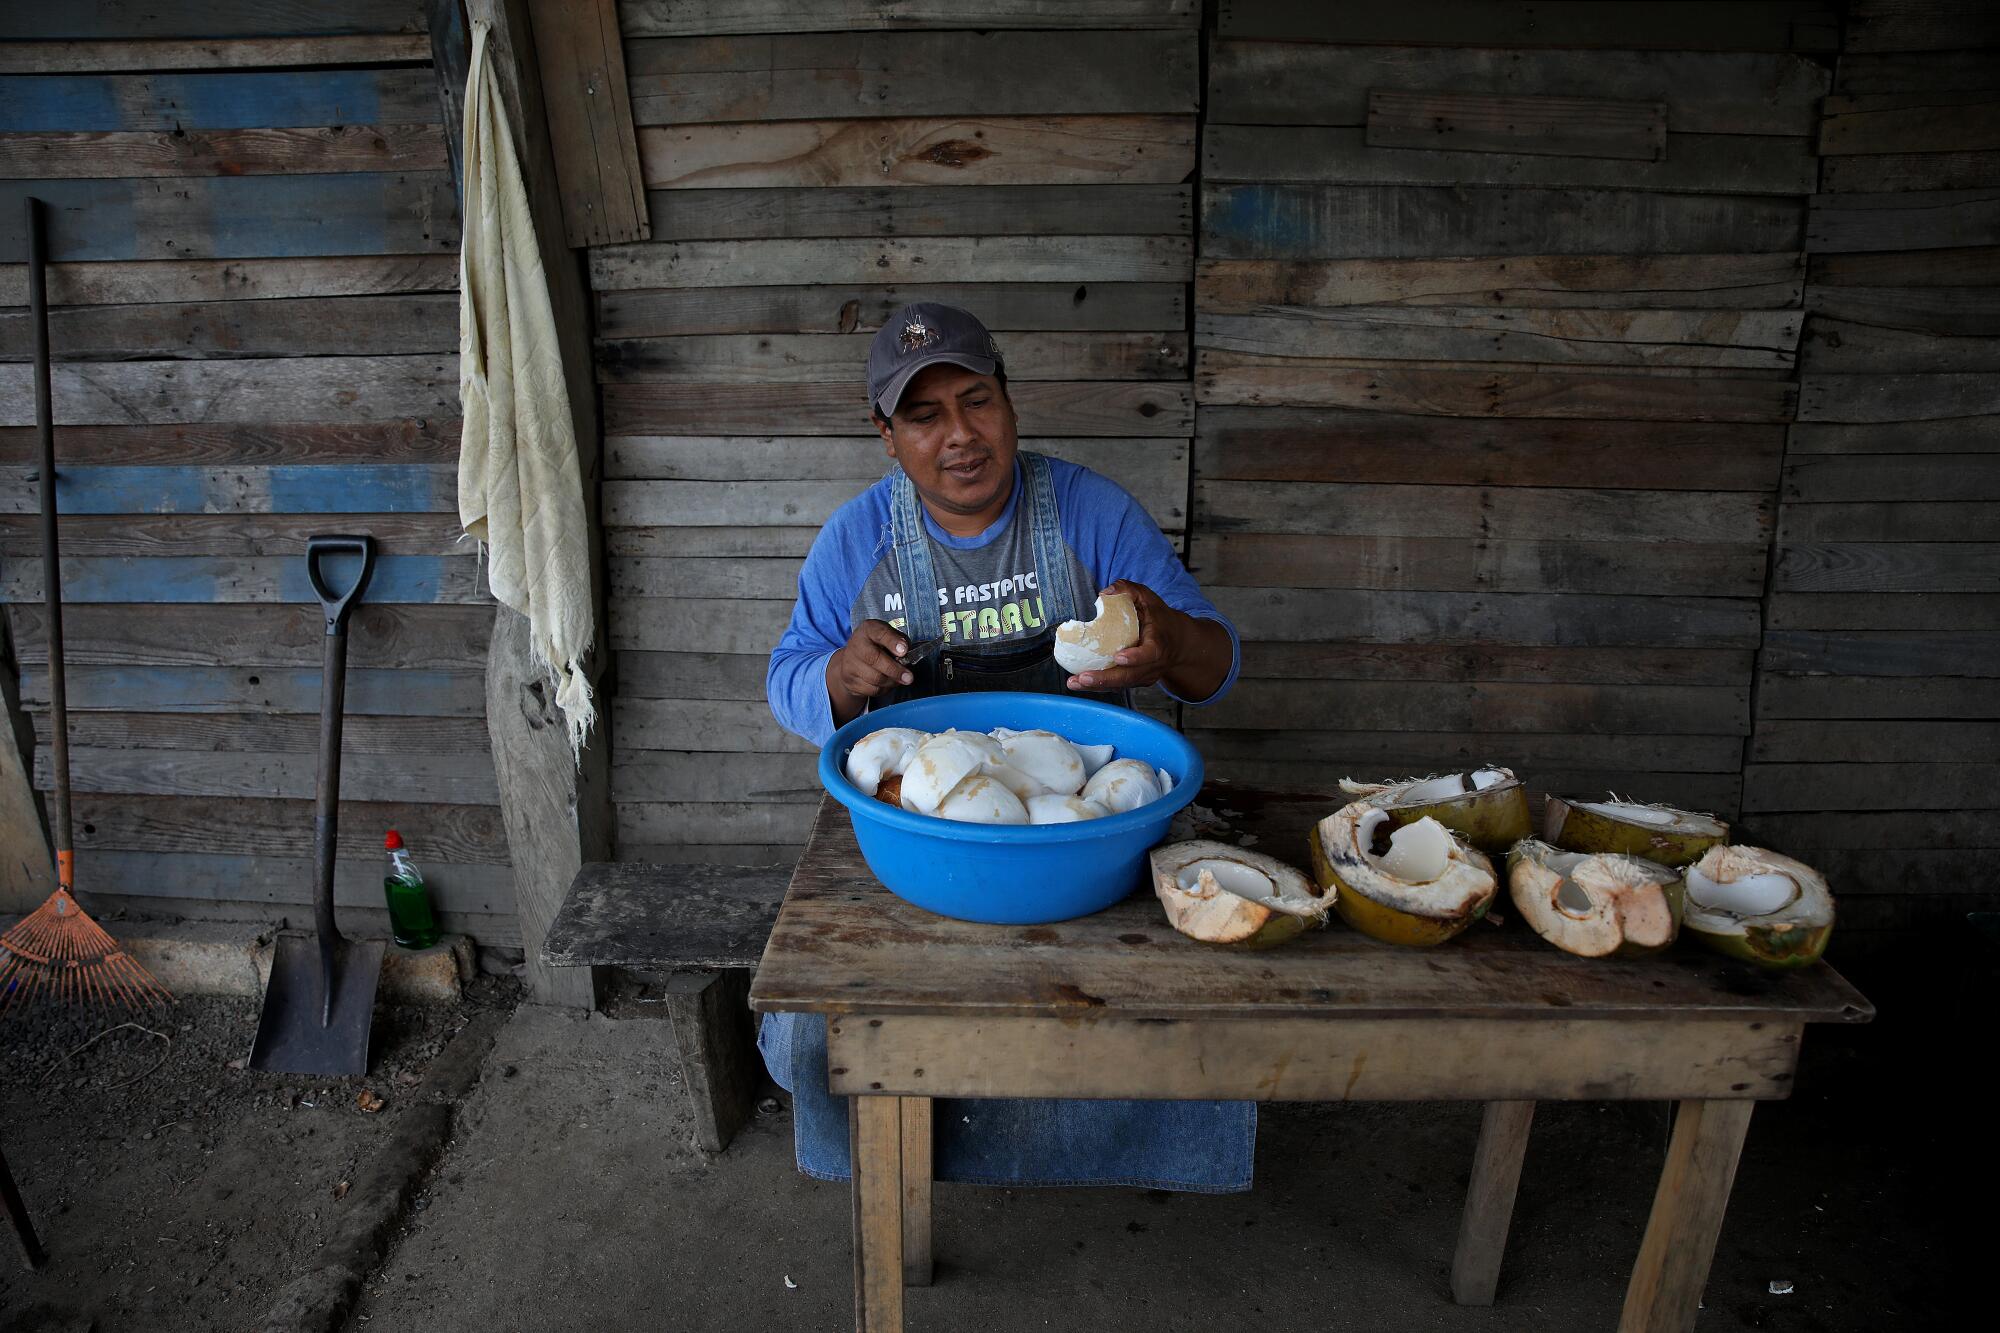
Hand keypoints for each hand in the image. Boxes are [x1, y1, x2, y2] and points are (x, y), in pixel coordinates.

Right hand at [826, 619, 913, 723]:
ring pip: (875, 678)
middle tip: (909, 677)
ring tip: (900, 679)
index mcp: (868, 630)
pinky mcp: (850, 680)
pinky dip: (884, 689)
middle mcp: (856, 644)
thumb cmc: (876, 646)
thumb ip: (899, 641)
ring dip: (892, 681)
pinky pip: (872, 689)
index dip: (892, 641)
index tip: (904, 651)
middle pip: (874, 658)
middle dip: (894, 670)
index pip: (879, 632)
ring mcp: (850, 664)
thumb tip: (907, 655)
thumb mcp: (888, 636)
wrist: (851, 660)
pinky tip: (887, 683)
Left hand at [1065, 580, 1228, 699]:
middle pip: (1130, 676)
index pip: (1150, 653)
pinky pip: (1117, 686)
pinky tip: (1078, 683)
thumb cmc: (1159, 617)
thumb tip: (1104, 593)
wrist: (1178, 643)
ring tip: (1074, 683)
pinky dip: (1098, 686)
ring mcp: (1145, 676)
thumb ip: (1128, 589)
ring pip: (1121, 684)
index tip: (1119, 657)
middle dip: (1106, 678)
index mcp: (1159, 643)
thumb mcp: (1148, 598)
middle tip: (1083, 678)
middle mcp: (1153, 664)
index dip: (1136, 657)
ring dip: (1097, 686)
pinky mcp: (1136, 681)